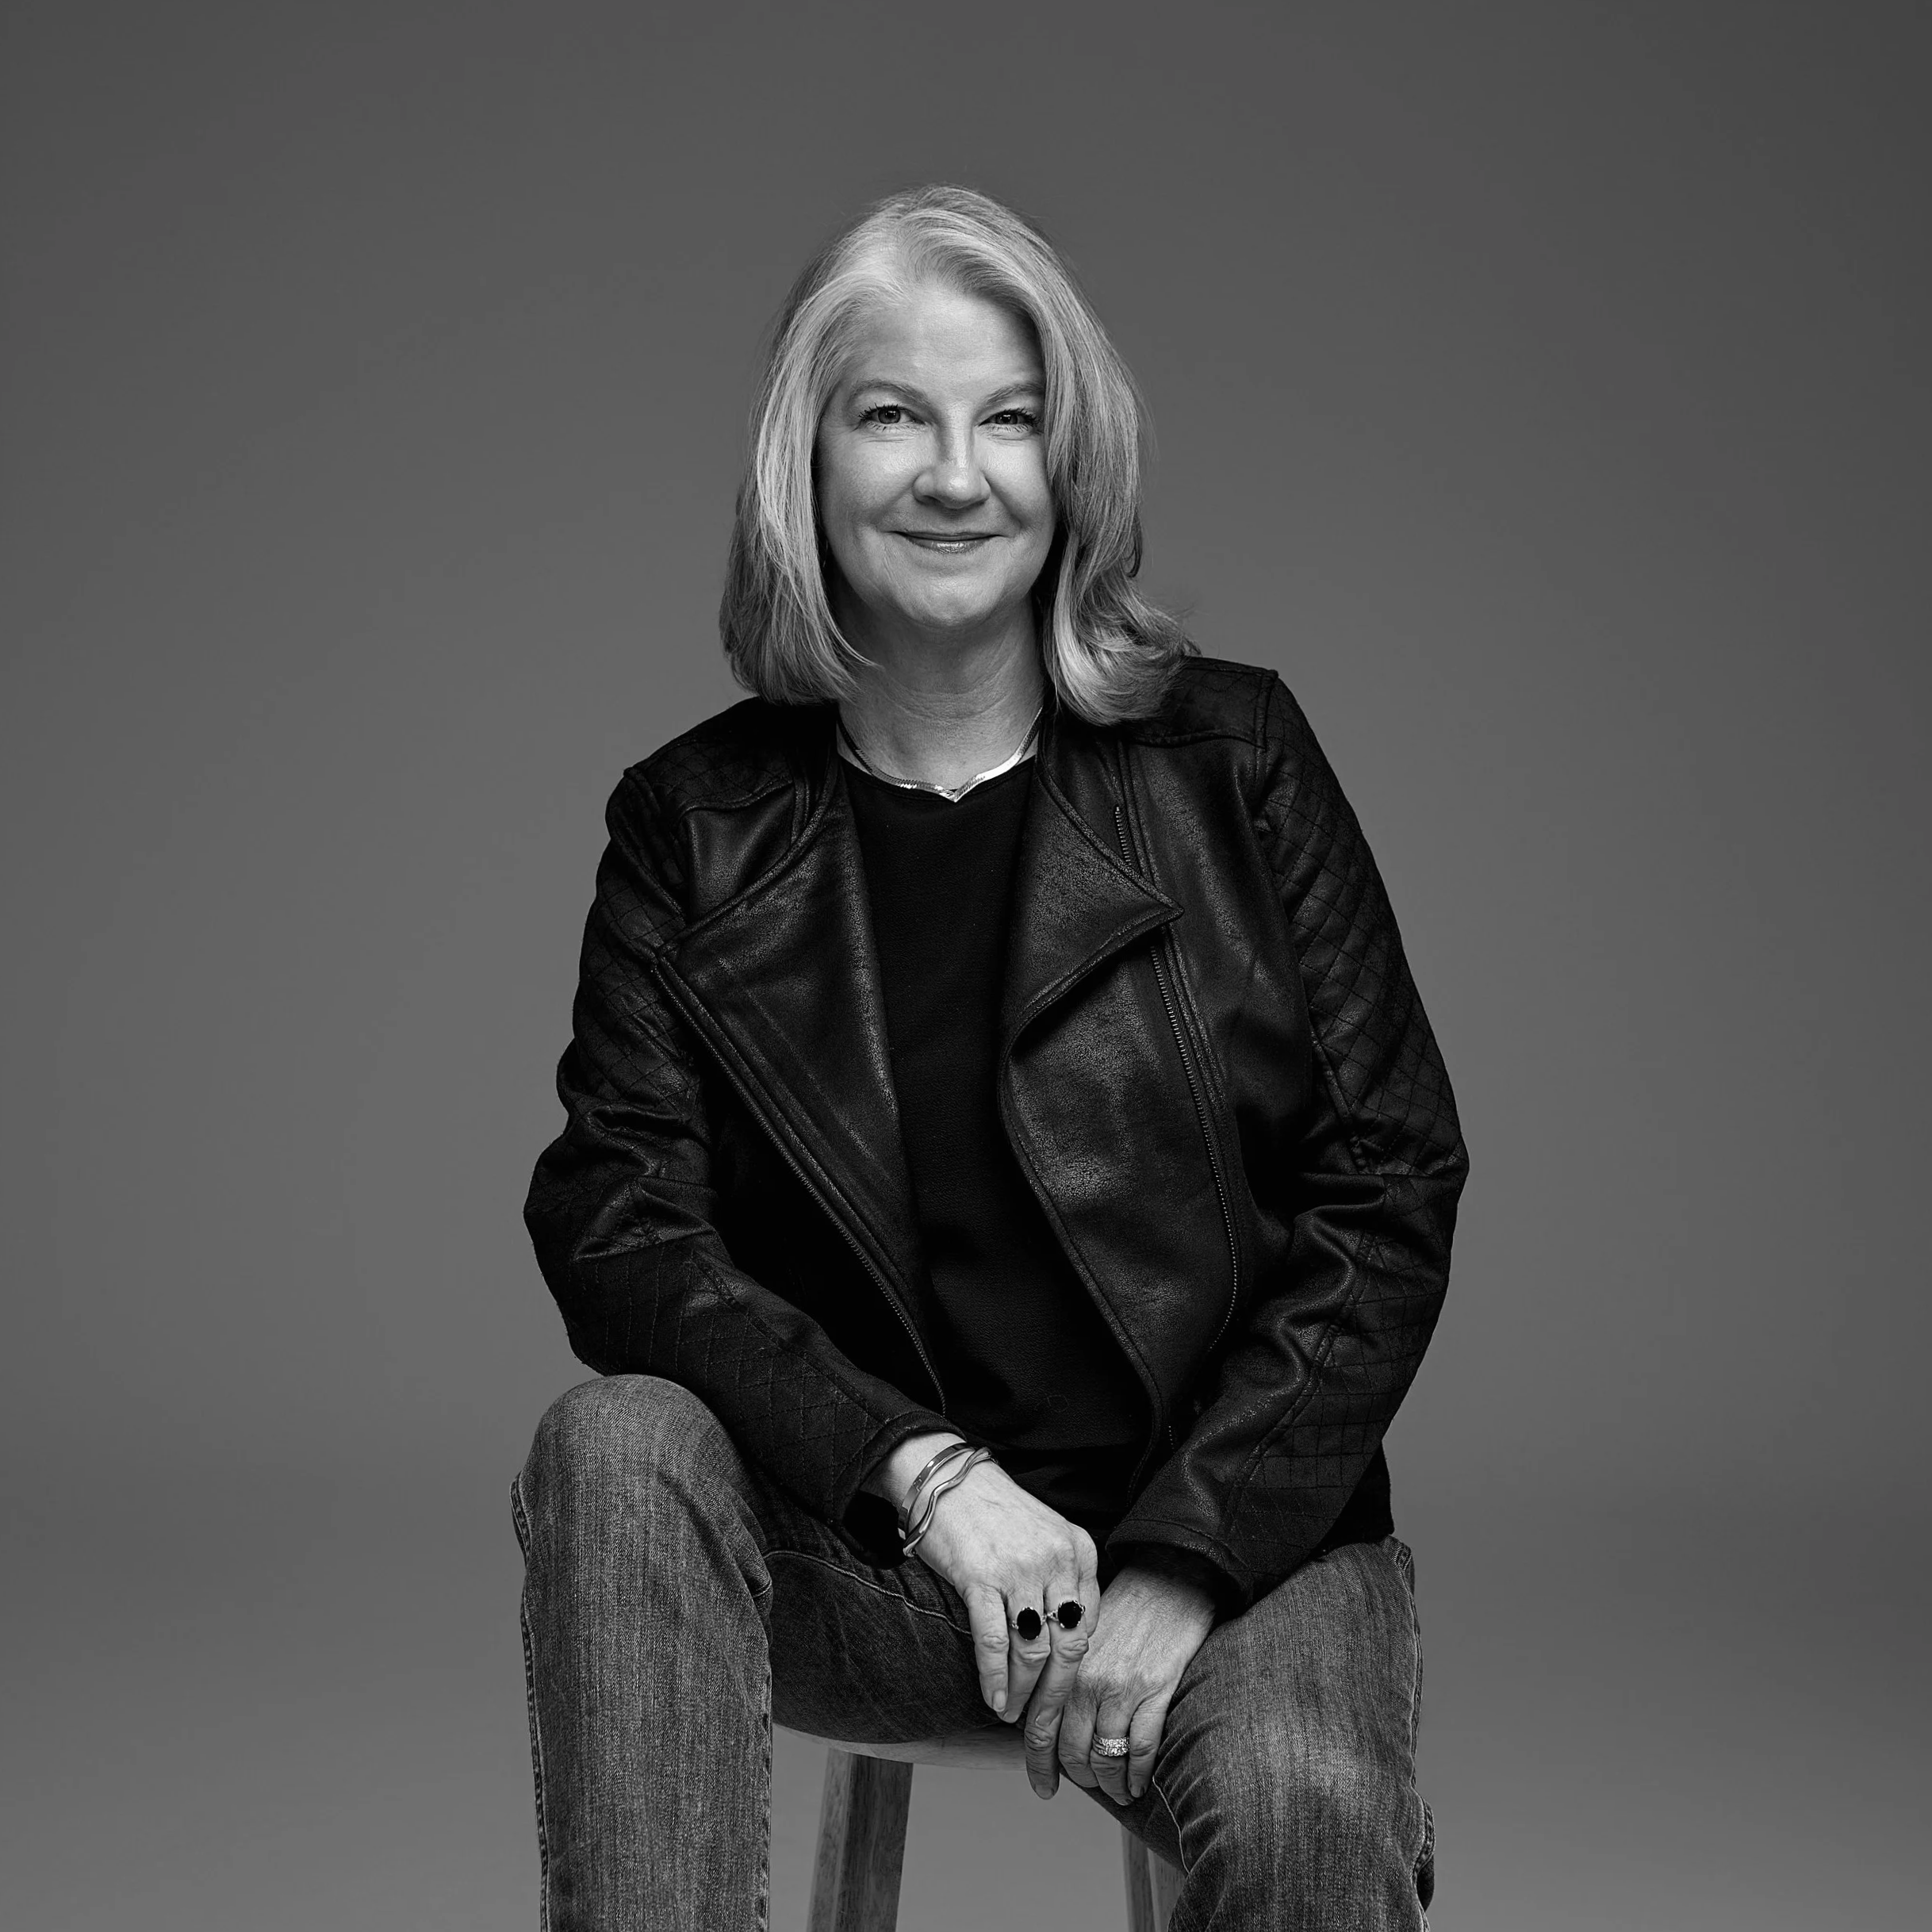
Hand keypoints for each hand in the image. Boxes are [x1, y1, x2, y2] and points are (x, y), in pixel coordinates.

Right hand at [869, 1433, 1098, 1727]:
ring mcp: (1020, 1570)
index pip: (1089, 1628)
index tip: (1064, 1700)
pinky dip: (995, 1679)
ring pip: (1033, 1651)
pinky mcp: (980, 1577)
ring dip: (1025, 1693)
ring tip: (1014, 1715)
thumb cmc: (997, 1514)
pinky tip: (994, 1700)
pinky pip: (993, 1641)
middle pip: (1068, 1648)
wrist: (948, 1479)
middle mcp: (1058, 1561)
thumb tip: (1068, 1645)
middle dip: (1056, 1697)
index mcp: (1080, 1552)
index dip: (1077, 1672)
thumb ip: (1064, 1583)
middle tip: (1044, 1727)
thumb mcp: (1047, 1538)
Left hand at [1048, 1561, 1214, 1804]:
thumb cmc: (1127, 1607)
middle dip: (1080, 1777)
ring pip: (1105, 1756)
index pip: (1040, 1726)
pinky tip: (1138, 1784)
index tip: (1043, 1789)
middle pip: (1072, 1749)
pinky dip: (1137, 1775)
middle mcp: (1087, 1678)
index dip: (1039, 1765)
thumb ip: (1067, 1673)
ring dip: (1110, 1783)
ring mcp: (1121, 1686)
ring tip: (1117, 1791)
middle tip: (1091, 1785)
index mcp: (1065, 1664)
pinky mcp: (1156, 1690)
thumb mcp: (1084, 1635)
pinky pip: (1140, 1749)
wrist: (1170, 1578)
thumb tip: (1052, 1719)